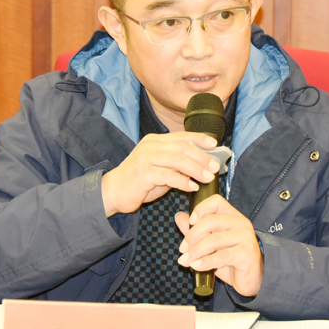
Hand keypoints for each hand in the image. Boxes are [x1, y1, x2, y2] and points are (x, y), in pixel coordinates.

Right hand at [101, 132, 220, 216]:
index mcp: (154, 141)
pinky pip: (168, 175)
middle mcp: (150, 146)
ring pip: (178, 160)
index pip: (181, 136)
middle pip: (183, 147)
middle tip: (215, 167)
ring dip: (196, 169)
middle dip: (202, 156)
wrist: (113, 192)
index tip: (215, 144)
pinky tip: (192, 187)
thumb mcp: (159, 169)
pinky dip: (183, 181)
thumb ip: (176, 165)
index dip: (200, 139)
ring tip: (207, 178)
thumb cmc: (139, 182)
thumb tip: (200, 165)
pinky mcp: (143, 173)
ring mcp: (145, 158)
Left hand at [175, 195, 263, 296]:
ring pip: (214, 240)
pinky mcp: (246, 253)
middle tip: (182, 249)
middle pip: (211, 221)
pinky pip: (221, 256)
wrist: (252, 278)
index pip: (216, 201)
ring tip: (184, 260)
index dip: (200, 208)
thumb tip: (179, 216)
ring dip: (195, 251)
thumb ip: (196, 230)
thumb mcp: (212, 244)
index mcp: (232, 216)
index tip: (190, 221)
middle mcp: (241, 223)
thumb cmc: (232, 259)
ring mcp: (245, 237)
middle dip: (192, 235)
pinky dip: (205, 261)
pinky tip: (195, 265)